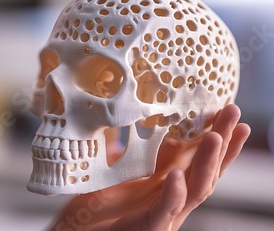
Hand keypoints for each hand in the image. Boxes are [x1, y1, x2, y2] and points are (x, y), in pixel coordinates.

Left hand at [48, 104, 250, 230]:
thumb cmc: (96, 206)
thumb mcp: (112, 169)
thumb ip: (123, 150)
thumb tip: (122, 120)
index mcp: (166, 182)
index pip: (198, 156)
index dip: (216, 135)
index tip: (229, 110)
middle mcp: (172, 197)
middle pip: (206, 169)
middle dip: (223, 142)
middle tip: (234, 114)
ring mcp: (164, 214)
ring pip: (195, 189)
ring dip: (207, 163)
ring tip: (214, 137)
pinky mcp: (149, 226)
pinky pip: (166, 210)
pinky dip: (174, 194)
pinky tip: (178, 175)